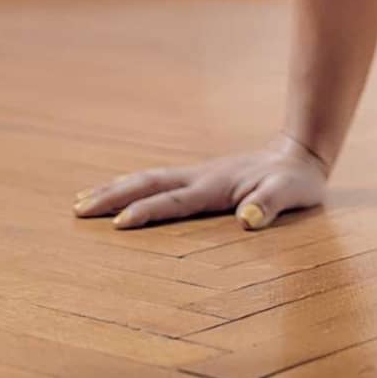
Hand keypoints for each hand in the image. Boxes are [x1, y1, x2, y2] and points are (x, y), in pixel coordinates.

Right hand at [71, 132, 327, 229]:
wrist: (300, 153)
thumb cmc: (296, 181)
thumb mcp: (292, 194)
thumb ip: (271, 204)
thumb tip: (248, 219)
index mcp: (216, 185)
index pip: (174, 201)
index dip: (146, 212)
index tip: (116, 224)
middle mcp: (199, 177)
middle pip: (147, 184)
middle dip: (112, 196)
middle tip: (76, 210)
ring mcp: (196, 174)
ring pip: (146, 179)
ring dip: (113, 188)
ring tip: (79, 201)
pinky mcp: (198, 177)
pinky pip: (156, 181)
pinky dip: (130, 186)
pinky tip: (117, 193)